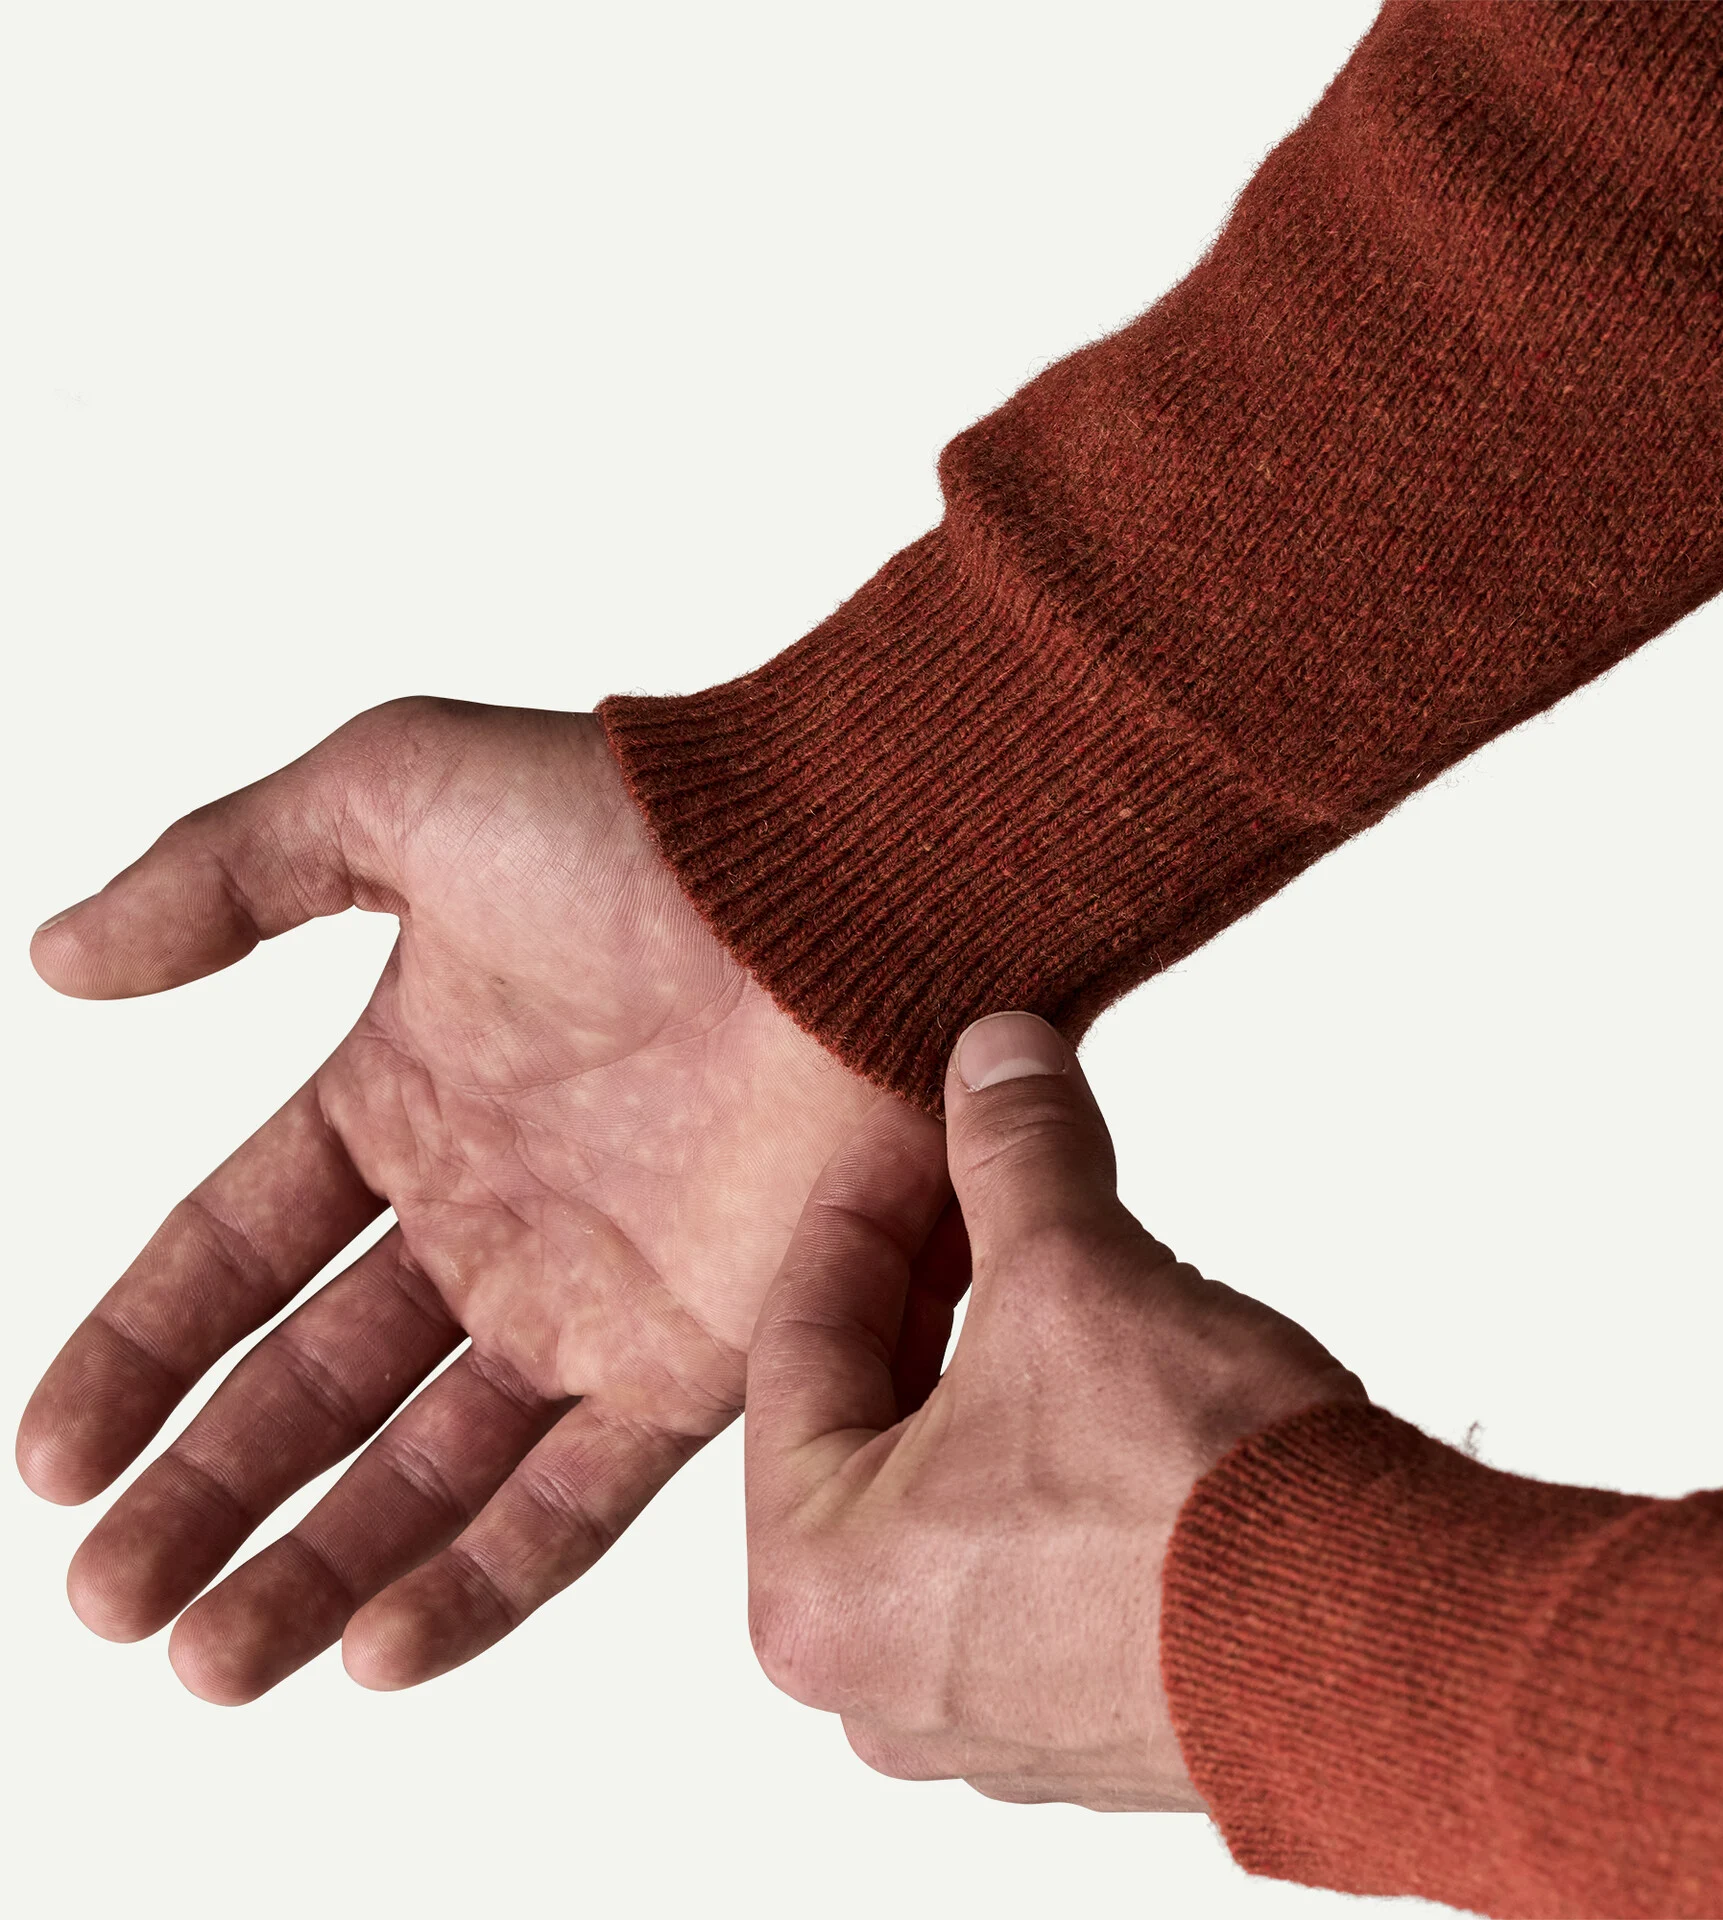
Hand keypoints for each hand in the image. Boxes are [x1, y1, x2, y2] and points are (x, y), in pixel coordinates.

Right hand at [19, 698, 882, 1701]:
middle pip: (318, 1387)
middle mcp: (494, 1215)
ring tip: (206, 1655)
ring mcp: (596, 1296)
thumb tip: (58, 953)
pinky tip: (378, 1649)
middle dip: (210, 1493)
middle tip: (111, 1596)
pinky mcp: (706, 1356)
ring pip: (430, 1467)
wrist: (851, 883)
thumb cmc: (644, 823)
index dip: (139, 1353)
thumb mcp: (391, 794)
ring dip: (319, 1564)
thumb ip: (223, 873)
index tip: (50, 1456)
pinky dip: (485, 1578)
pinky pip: (582, 1496)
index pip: (237, 1253)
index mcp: (408, 1097)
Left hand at [745, 1012, 1365, 1809]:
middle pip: (870, 1418)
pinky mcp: (1091, 1723)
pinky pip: (1032, 1552)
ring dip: (998, 1363)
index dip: (863, 1201)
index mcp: (813, 1587)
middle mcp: (878, 1681)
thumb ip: (1015, 1152)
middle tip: (976, 1174)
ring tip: (1053, 1253)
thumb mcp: (1077, 1274)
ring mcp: (988, 1718)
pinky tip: (1116, 1373)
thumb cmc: (1201, 1502)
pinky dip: (1055, 1453)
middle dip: (932, 1279)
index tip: (911, 1125)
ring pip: (956, 1487)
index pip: (800, 1340)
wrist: (1393, 1650)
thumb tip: (995, 1057)